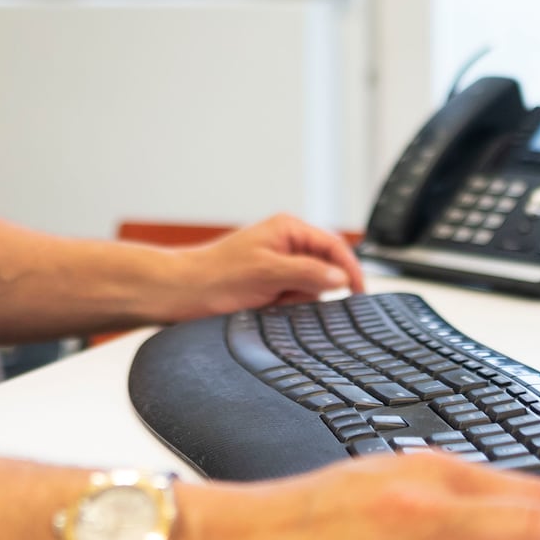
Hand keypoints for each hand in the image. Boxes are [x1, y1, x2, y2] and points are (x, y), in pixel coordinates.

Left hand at [160, 213, 365, 319]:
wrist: (181, 294)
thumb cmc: (216, 277)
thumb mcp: (268, 272)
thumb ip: (308, 272)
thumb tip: (340, 277)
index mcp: (288, 230)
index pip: (334, 245)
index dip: (349, 268)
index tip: (358, 293)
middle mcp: (285, 245)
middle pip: (324, 269)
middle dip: (313, 290)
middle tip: (292, 300)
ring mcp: (277, 266)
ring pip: (309, 288)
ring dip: (296, 301)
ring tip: (270, 305)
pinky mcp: (269, 286)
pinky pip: (293, 300)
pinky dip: (285, 308)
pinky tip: (266, 310)